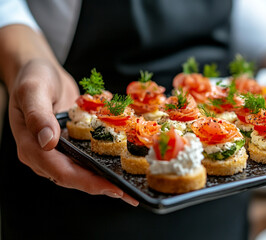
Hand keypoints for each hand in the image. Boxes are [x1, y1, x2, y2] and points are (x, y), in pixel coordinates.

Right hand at [8, 59, 137, 205]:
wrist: (39, 71)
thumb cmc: (34, 78)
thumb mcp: (33, 90)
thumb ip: (38, 114)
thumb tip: (48, 140)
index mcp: (32, 146)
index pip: (61, 171)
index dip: (88, 181)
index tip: (111, 187)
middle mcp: (44, 154)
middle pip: (74, 178)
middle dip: (102, 186)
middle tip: (129, 193)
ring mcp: (58, 151)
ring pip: (82, 172)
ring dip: (106, 180)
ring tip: (131, 187)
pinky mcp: (70, 145)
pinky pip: (87, 159)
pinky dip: (104, 165)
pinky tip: (123, 167)